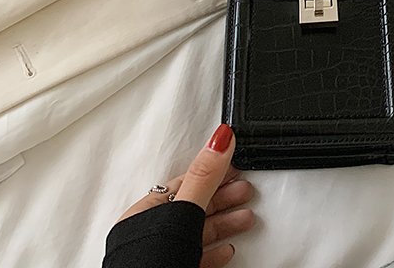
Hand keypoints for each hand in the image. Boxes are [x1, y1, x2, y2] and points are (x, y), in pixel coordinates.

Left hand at [117, 124, 253, 267]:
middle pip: (194, 208)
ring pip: (197, 234)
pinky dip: (215, 251)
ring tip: (247, 219)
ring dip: (225, 223)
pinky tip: (227, 250)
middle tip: (247, 191)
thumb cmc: (155, 265)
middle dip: (224, 198)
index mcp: (146, 213)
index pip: (185, 182)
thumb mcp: (184, 213)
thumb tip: (221, 138)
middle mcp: (150, 236)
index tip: (237, 166)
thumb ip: (203, 177)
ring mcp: (161, 260)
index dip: (213, 173)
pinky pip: (196, 258)